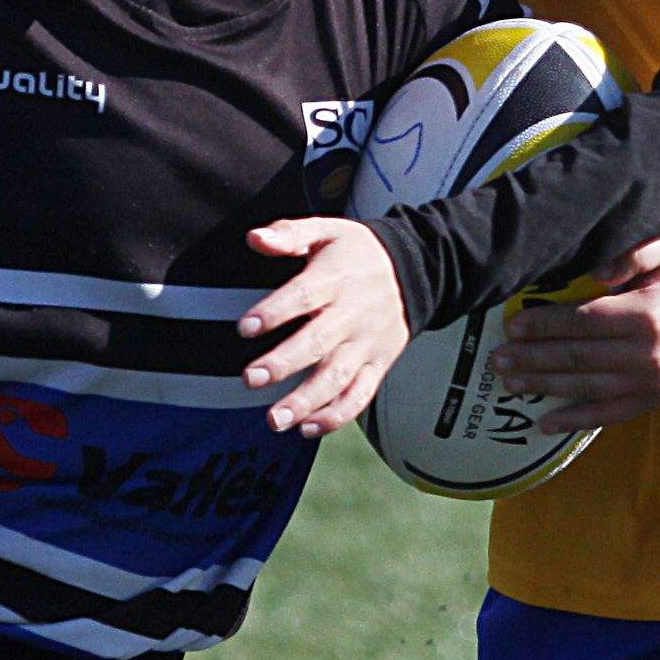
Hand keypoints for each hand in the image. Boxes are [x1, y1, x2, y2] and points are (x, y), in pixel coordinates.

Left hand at [235, 216, 415, 436]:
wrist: (414, 269)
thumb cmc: (356, 253)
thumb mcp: (326, 231)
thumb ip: (289, 234)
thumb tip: (254, 237)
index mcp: (336, 279)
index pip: (305, 295)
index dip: (275, 311)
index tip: (245, 327)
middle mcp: (353, 315)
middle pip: (318, 343)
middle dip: (284, 364)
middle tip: (250, 379)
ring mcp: (366, 344)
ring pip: (338, 378)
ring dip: (306, 401)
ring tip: (274, 419)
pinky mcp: (378, 364)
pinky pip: (360, 396)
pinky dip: (336, 416)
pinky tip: (306, 428)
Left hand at [486, 231, 659, 429]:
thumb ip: (635, 249)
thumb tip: (597, 271)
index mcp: (647, 315)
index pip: (584, 321)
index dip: (546, 324)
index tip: (513, 323)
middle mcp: (648, 354)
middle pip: (578, 358)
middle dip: (533, 358)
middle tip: (497, 357)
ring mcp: (650, 382)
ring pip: (586, 388)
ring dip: (543, 387)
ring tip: (508, 382)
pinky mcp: (653, 400)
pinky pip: (608, 415)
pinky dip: (575, 420)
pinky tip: (544, 422)